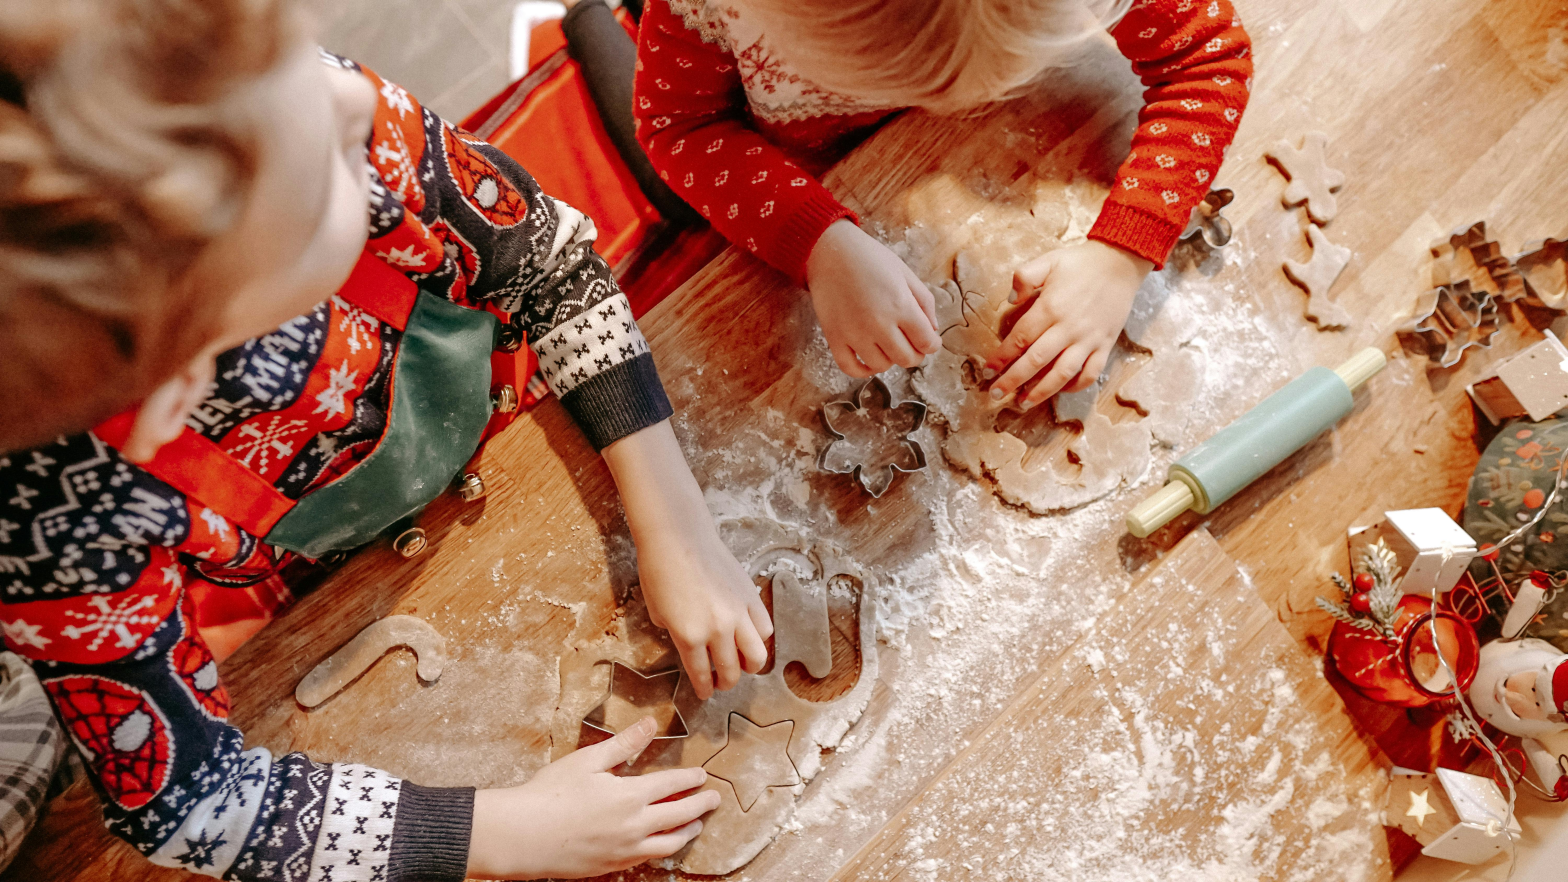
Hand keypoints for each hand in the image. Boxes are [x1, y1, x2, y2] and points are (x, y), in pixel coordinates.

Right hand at [467, 718, 720, 878]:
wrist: (523, 836)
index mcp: (630, 796)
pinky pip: (647, 859)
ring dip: (687, 832)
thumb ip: (624, 743)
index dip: (690, 779)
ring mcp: (624, 850)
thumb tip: (651, 723)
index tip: (702, 775)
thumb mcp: (588, 760)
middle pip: (679, 816)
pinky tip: (661, 843)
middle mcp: (634, 826)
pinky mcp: (611, 866)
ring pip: (669, 844)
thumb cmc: (550, 793)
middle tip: (713, 799)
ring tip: (696, 825)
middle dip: (700, 806)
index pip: (671, 785)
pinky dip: (663, 849)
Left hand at [601, 421, 772, 699]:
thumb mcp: (657, 611)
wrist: (678, 537)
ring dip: (750, 667)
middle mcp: (718, 629)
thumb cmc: (659, 571)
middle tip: (721, 682)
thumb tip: (689, 645)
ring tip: (742, 665)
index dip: (703, 688)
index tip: (704, 693)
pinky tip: (750, 638)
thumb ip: (675, 634)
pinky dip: (760, 639)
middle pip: (730, 670)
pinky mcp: (750, 597)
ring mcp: (738, 613)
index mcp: (689, 635)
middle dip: (726, 682)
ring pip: (756, 656)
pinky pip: (764, 628)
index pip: (701, 674)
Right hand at [805, 219, 940, 376]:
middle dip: (915, 354)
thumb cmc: (870, 258)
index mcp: (902, 306)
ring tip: (887, 345)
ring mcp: (855, 334)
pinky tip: (868, 360)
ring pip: (881, 366)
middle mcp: (879, 324)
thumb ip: (925, 302)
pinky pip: (851, 368)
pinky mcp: (835, 338)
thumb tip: (932, 330)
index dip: (932, 344)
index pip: (927, 343)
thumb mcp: (906, 273)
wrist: (830, 251)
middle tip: (911, 344)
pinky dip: (863, 370)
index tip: (929, 339)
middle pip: (907, 359)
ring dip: (889, 359)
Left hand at [984, 240, 1151, 409]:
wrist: (1121, 261)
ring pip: (1062, 373)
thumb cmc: (1081, 262)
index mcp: (1050, 308)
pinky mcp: (1105, 344)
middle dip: (1012, 380)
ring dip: (1040, 392)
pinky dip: (1076, 385)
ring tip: (1023, 403)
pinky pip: (1091, 373)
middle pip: (1035, 361)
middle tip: (995, 394)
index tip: (988, 370)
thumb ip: (1024, 277)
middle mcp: (1068, 328)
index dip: (1001, 357)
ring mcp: (1088, 339)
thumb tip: (1009, 300)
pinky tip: (1060, 390)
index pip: (1020, 338)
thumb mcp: (1048, 261)